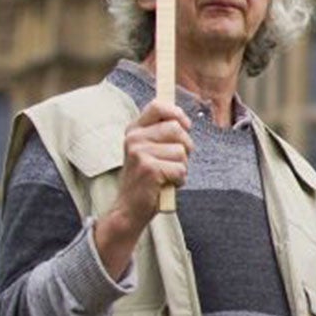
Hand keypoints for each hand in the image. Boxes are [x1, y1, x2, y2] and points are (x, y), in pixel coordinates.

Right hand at [92, 101, 192, 276]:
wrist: (129, 209)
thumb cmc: (146, 179)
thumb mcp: (150, 151)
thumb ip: (162, 134)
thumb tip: (184, 120)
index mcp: (134, 130)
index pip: (158, 106)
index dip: (177, 113)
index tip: (185, 125)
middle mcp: (134, 139)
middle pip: (177, 128)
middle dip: (186, 147)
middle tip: (173, 162)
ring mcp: (139, 153)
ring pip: (182, 151)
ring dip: (181, 167)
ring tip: (165, 175)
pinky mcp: (149, 169)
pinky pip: (180, 169)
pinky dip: (179, 180)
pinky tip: (165, 185)